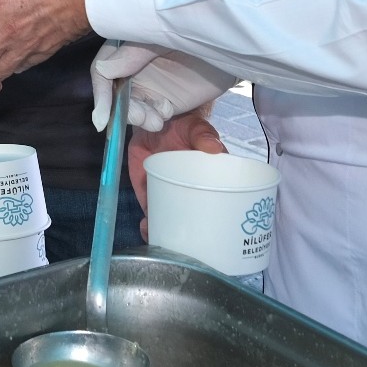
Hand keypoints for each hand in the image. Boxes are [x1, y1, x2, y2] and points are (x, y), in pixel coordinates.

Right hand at [91, 43, 236, 133]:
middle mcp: (132, 68)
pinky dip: (153, 118)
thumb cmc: (196, 32)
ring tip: (156, 120)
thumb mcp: (163, 37)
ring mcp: (148, 85)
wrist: (231, 47)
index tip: (102, 117)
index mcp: (127, 47)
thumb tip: (103, 69)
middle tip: (142, 118)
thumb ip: (133, 53)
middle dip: (123, 109)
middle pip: (114, 93)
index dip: (101, 93)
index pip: (103, 71)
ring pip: (130, 107)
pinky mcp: (164, 101)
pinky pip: (149, 115)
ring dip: (137, 117)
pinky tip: (166, 112)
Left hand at [128, 111, 226, 239]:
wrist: (151, 122)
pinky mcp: (149, 194)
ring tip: (165, 239)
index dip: (219, 220)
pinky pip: (151, 213)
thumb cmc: (180, 126)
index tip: (216, 231)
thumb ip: (202, 134)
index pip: (220, 204)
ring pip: (173, 223)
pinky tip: (147, 228)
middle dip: (193, 236)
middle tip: (188, 244)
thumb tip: (214, 147)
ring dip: (169, 234)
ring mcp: (169, 196)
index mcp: (209, 181)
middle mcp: (191, 193)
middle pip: (196, 222)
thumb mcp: (193, 127)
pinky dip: (149, 225)